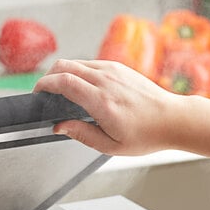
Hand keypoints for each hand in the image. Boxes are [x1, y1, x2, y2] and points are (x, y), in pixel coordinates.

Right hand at [34, 59, 180, 155]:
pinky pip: (90, 64)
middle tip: (43, 92)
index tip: (37, 93)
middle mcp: (106, 81)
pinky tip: (79, 88)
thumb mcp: (110, 146)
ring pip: (77, 63)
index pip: (64, 82)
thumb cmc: (145, 136)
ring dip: (63, 73)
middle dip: (49, 77)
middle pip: (65, 66)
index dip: (45, 85)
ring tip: (59, 92)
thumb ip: (81, 134)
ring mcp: (113, 70)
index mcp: (101, 102)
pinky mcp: (119, 67)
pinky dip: (78, 72)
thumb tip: (59, 127)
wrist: (172, 119)